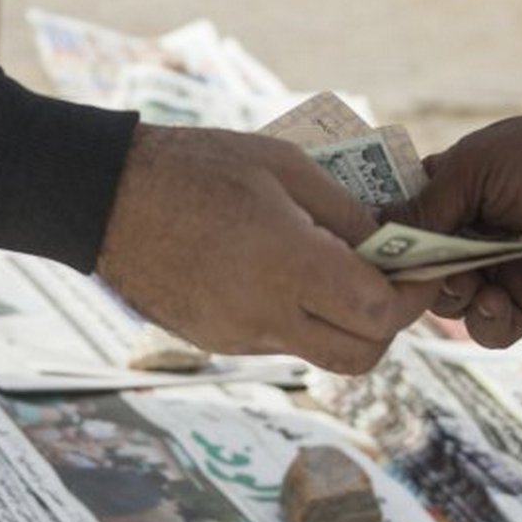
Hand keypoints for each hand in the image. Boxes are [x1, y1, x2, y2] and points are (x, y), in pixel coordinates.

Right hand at [97, 125, 436, 373]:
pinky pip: (279, 343)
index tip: (416, 270)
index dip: (410, 297)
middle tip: (388, 284)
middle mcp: (266, 315)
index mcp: (288, 267)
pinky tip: (284, 275)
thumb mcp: (283, 165)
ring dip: (344, 325)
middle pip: (361, 356)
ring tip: (335, 273)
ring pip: (320, 354)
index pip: (378, 314)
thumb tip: (387, 241)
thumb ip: (344, 210)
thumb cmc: (196, 166)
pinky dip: (301, 320)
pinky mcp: (216, 340)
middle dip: (387, 326)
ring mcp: (238, 335)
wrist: (104, 198)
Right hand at [397, 85, 521, 346]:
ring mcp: (499, 270)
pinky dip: (484, 321)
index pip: (401, 219)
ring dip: (451, 298)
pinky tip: (496, 300)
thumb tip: (378, 234)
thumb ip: (428, 204)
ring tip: (471, 284)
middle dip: (415, 274)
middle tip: (426, 271)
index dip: (384, 236)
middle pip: (417, 269)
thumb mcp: (479, 167)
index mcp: (455, 189)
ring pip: (447, 304)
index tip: (367, 248)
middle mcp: (472, 233)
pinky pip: (487, 329)